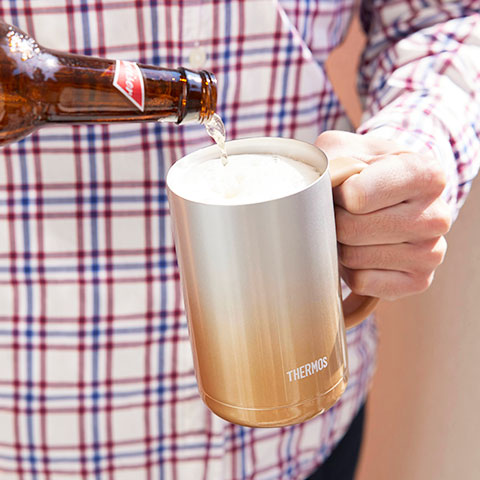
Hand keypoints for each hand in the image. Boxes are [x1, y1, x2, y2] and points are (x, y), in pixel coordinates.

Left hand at [316, 131, 451, 300]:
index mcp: (425, 174)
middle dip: (334, 220)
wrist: (390, 192)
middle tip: (341, 210)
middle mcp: (437, 215)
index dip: (337, 194)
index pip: (357, 197)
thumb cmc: (362, 169)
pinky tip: (362, 250)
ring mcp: (431, 252)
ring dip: (340, 245)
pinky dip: (350, 270)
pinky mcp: (419, 281)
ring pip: (354, 258)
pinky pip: (362, 282)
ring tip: (352, 229)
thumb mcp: (343, 149)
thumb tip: (314, 195)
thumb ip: (327, 164)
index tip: (343, 187)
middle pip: (351, 230)